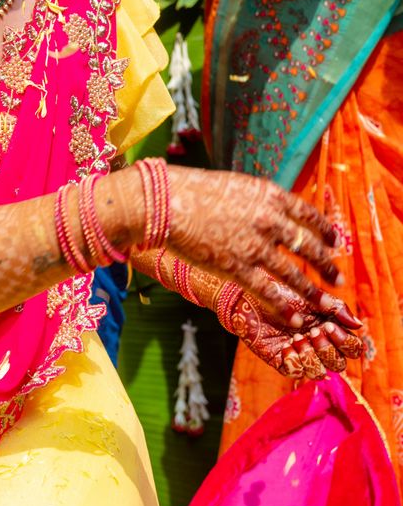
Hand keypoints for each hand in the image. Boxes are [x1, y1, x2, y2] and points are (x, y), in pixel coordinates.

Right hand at [166, 166, 359, 331]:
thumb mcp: (236, 186)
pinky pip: (268, 291)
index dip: (325, 230)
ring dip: (314, 291)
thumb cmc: (193, 190)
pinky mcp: (237, 268)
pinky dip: (284, 307)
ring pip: (294, 274)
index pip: (308, 214)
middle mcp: (269, 220)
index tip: (334, 241)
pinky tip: (294, 319)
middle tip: (337, 278)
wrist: (167, 202)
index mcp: (270, 195)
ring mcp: (255, 246)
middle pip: (307, 246)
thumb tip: (273, 215)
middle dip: (326, 264)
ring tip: (328, 303)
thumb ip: (258, 202)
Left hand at [223, 278, 364, 377]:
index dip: (346, 342)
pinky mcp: (283, 362)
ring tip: (297, 337)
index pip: (353, 349)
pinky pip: (296, 373)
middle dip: (327, 349)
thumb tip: (358, 325)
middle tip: (313, 331)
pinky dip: (294, 360)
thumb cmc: (284, 294)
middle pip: (339, 364)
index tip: (328, 326)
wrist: (251, 297)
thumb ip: (336, 309)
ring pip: (319, 373)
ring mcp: (301, 356)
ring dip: (311, 355)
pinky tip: (286, 345)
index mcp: (331, 332)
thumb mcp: (313, 297)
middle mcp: (319, 347)